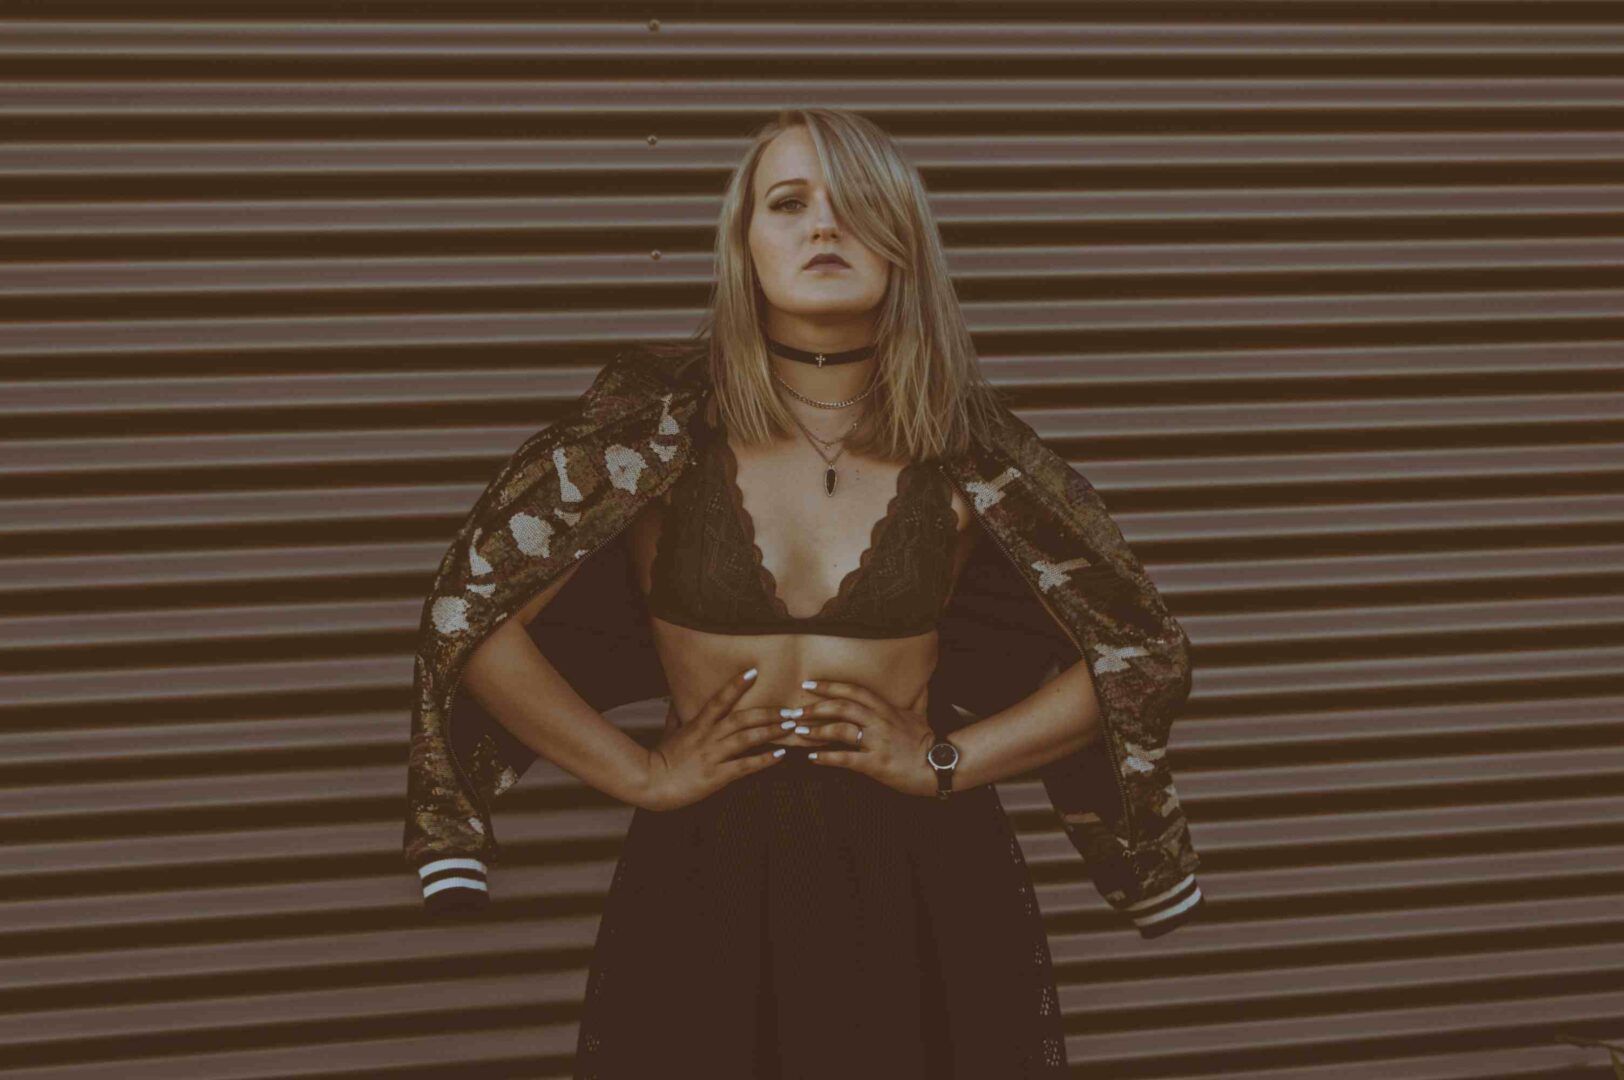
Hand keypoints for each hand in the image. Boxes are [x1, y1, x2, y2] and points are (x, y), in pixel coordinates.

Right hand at [636, 668, 787, 811]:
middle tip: (790, 708)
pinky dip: (764, 760)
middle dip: (767, 712)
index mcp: (697, 724)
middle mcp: (708, 736)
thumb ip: (676, 715)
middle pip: (741, 718)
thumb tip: (675, 699)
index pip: (719, 699)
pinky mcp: (716, 776)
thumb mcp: (668, 732)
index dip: (736, 684)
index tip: (754, 671)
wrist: (648, 782)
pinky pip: (744, 766)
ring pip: (747, 739)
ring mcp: (713, 755)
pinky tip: (780, 755)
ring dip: (771, 731)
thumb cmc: (660, 758)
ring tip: (790, 726)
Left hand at [796, 678, 937, 797]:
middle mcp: (880, 721)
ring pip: (841, 730)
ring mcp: (878, 742)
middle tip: (796, 710)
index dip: (830, 686)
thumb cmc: (927, 741)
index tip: (809, 684)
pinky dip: (827, 758)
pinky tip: (812, 758)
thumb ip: (917, 697)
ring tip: (800, 732)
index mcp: (887, 708)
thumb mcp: (921, 714)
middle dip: (816, 707)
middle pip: (843, 707)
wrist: (939, 766)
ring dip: (817, 730)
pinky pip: (846, 759)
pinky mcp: (876, 764)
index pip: (854, 690)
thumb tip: (923, 681)